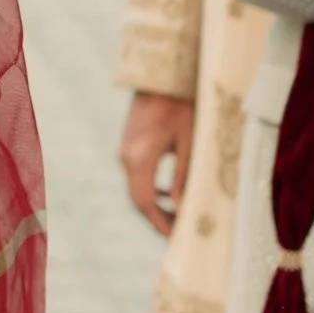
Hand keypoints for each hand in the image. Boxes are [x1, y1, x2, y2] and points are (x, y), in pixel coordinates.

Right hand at [118, 92, 195, 238]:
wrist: (160, 74)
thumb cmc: (181, 103)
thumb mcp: (188, 141)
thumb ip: (184, 176)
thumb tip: (182, 208)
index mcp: (141, 158)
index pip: (146, 202)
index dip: (160, 223)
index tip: (176, 238)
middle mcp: (127, 156)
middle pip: (138, 199)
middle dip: (157, 219)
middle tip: (179, 233)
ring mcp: (125, 150)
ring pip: (136, 188)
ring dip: (154, 205)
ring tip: (178, 217)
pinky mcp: (128, 145)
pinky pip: (136, 175)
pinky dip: (150, 190)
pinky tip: (169, 194)